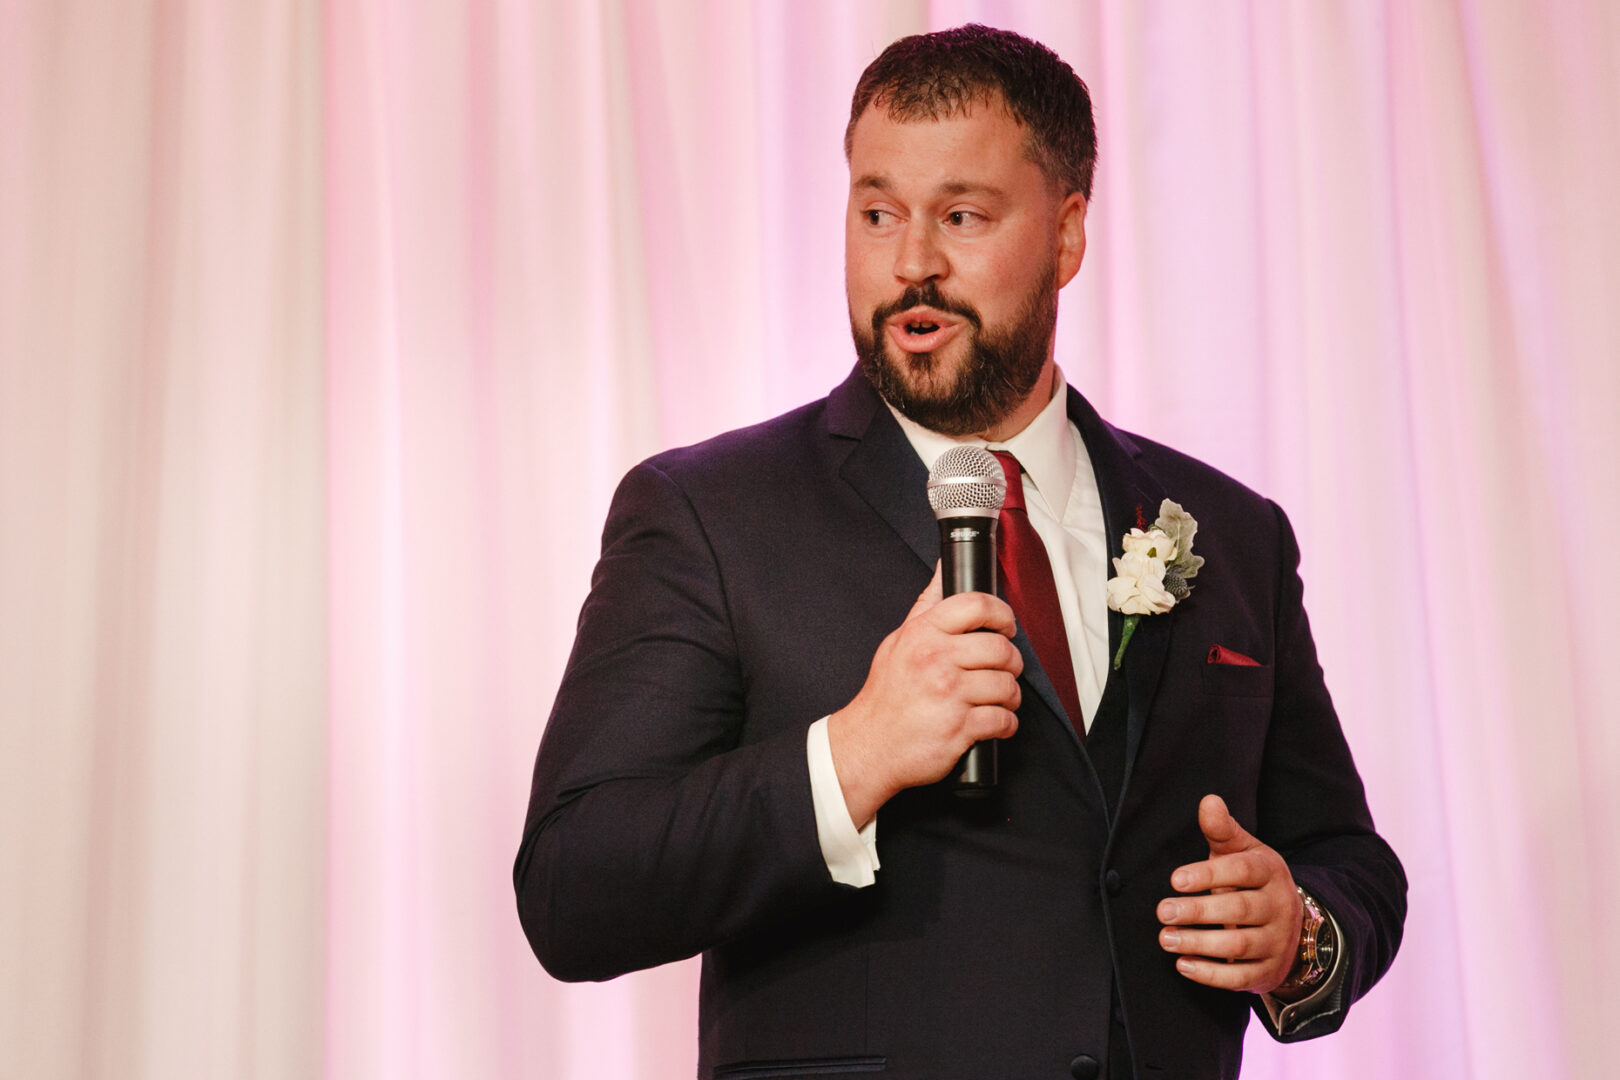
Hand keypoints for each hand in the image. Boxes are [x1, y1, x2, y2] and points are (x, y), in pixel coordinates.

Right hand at [828, 563, 1022, 825]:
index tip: (1006, 626)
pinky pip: (1003, 720)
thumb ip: (927, 606)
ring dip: (1011, 695)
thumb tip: (944, 568)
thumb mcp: (898, 641)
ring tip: (999, 698)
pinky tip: (994, 722)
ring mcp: (948, 695)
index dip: (1002, 614)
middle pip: (1000, 649)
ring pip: (1007, 686)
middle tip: (1006, 668)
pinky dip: (1006, 724)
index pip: (977, 605)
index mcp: (923, 635)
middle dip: (1011, 661)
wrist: (869, 746)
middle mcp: (936, 661)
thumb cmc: (886, 696)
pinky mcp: (959, 728)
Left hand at [1156, 794, 1303, 993]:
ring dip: (1199, 943)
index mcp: (1270, 872)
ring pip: (1238, 946)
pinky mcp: (1268, 972)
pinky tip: (1183, 964)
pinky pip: (1240, 978)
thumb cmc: (1251, 880)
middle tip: (1162, 911)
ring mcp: (1276, 942)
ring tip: (1165, 938)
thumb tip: (1208, 800)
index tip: (1175, 879)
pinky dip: (1211, 974)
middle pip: (1238, 910)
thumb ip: (1222, 830)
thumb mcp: (1242, 851)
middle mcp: (1278, 907)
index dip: (1209, 875)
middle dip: (1198, 912)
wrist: (1290, 925)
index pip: (1241, 871)